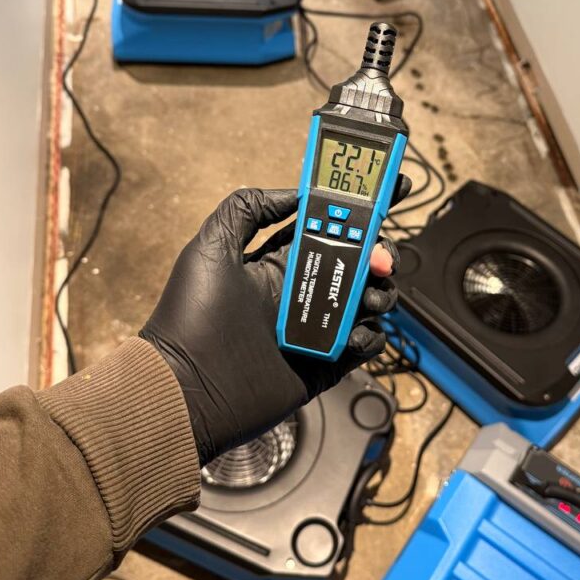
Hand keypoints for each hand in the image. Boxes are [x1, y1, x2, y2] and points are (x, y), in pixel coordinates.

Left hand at [140, 184, 408, 465]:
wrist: (186, 391)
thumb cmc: (189, 319)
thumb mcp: (209, 250)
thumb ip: (246, 210)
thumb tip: (296, 193)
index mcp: (280, 261)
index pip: (328, 226)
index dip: (360, 209)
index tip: (394, 188)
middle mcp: (302, 291)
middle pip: (360, 262)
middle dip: (381, 253)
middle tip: (382, 259)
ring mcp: (317, 328)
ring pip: (369, 300)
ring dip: (381, 293)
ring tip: (371, 299)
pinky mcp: (326, 364)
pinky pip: (365, 345)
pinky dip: (370, 337)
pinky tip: (354, 336)